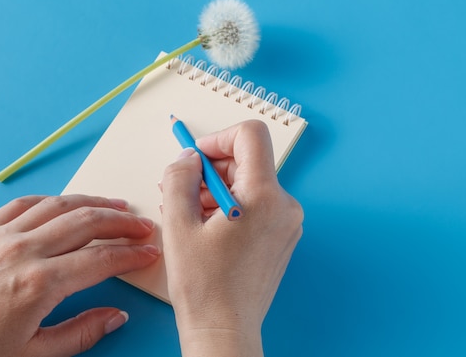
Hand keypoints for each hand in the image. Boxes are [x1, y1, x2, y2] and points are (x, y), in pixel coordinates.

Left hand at [0, 195, 159, 356]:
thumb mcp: (34, 354)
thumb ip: (81, 332)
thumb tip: (117, 316)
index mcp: (40, 284)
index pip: (101, 260)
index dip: (131, 254)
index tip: (150, 252)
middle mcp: (25, 251)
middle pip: (87, 223)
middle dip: (122, 222)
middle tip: (144, 225)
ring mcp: (3, 236)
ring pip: (61, 206)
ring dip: (94, 202)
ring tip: (118, 204)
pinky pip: (25, 203)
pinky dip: (53, 199)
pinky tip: (68, 202)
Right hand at [161, 120, 303, 356]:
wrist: (225, 330)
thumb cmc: (205, 286)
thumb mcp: (179, 224)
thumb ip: (179, 178)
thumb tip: (188, 157)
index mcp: (264, 196)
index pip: (250, 135)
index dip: (218, 138)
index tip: (195, 157)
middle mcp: (284, 205)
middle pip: (247, 161)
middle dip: (210, 169)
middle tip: (180, 187)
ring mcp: (286, 222)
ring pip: (248, 183)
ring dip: (215, 189)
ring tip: (186, 212)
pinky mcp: (281, 236)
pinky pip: (255, 204)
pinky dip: (229, 205)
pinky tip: (204, 225)